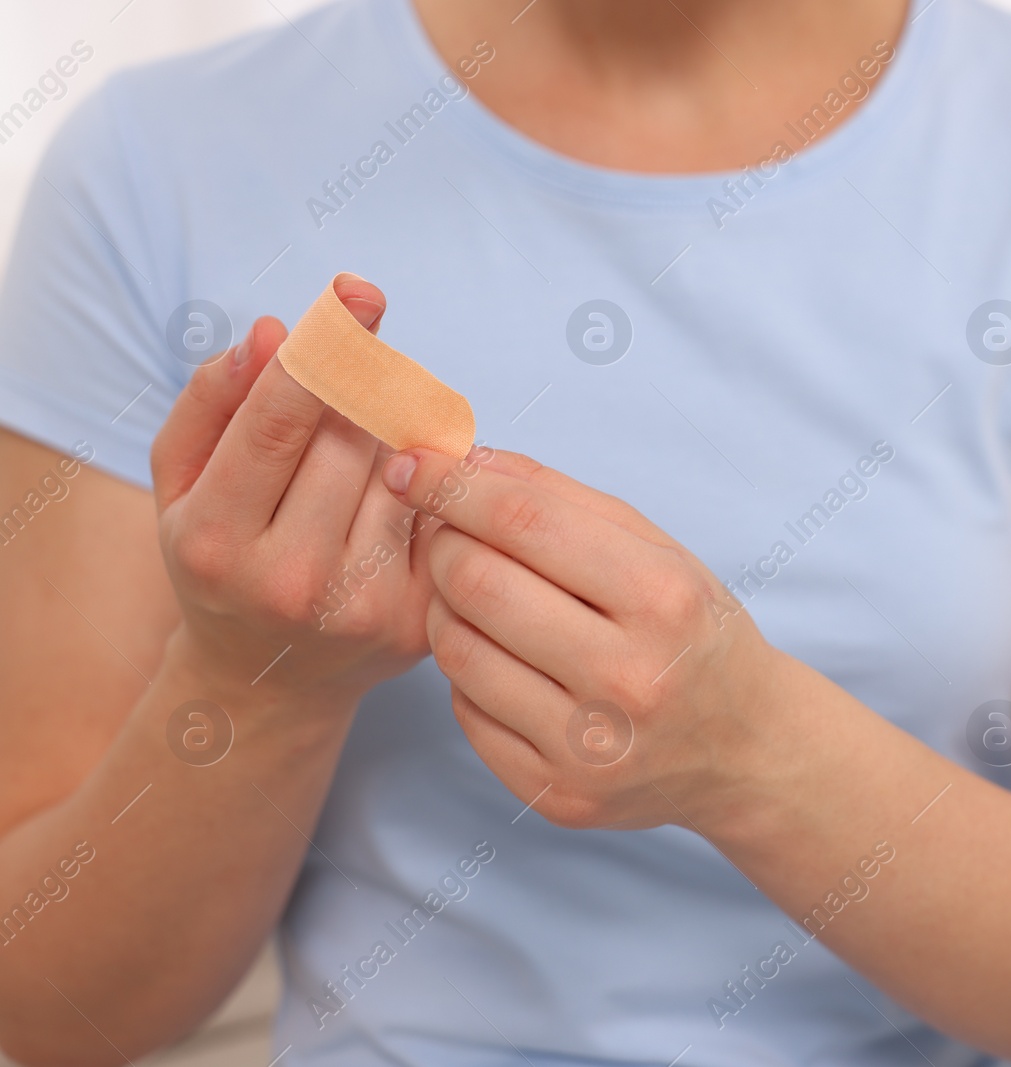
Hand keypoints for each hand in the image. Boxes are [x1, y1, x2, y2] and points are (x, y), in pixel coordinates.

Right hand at [150, 279, 436, 708]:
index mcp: (217, 542)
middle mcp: (291, 582)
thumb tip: (270, 333)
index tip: (356, 293)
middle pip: (350, 439)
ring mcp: (363, 607)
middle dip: (360, 391)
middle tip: (360, 373)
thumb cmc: (221, 561)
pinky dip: (430, 480)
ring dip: (394, 435)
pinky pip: (440, 512)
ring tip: (362, 451)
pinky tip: (401, 488)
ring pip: (403, 469)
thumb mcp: (183, 487)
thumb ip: (211, 403)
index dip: (323, 350)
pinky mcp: (421, 621)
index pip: (278, 424)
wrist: (267, 682)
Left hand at [381, 447, 787, 829]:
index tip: (415, 465)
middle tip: (450, 535)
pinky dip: (470, 674)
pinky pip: (466, 713)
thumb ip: (561, 498)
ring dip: (447, 609)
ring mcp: (590, 747)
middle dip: (445, 545)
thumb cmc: (695, 633)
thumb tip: (463, 462)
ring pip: (458, 651)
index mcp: (663, 600)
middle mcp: (629, 678)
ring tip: (477, 598)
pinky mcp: (558, 794)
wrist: (747, 748)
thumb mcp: (659, 550)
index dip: (454, 486)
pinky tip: (503, 660)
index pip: (525, 523)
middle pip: (478, 585)